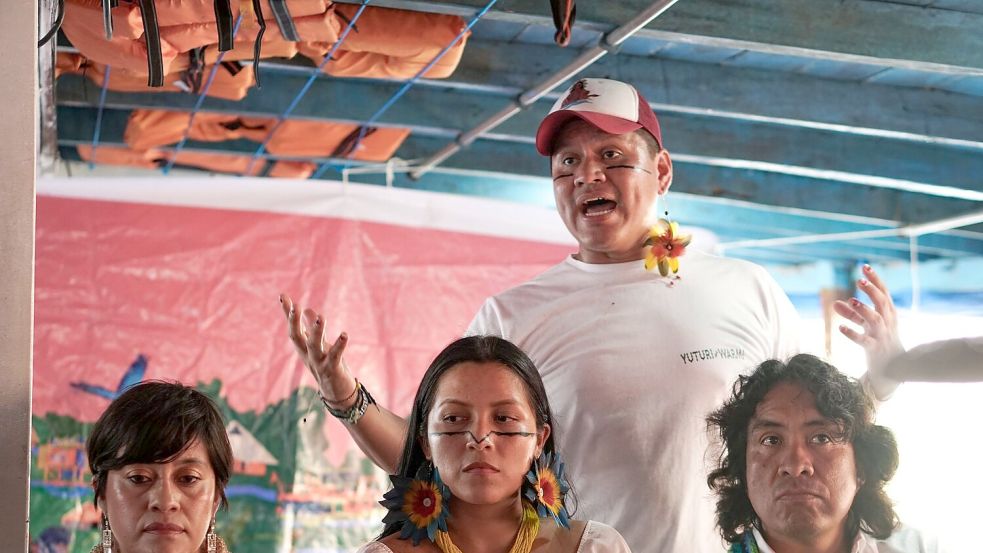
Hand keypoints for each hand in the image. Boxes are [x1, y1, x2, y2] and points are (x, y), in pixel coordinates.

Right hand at [280, 293, 357, 407]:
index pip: (293, 328)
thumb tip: (309, 310)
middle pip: (297, 337)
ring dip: (317, 332)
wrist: (337, 393)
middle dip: (294, 322)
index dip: (287, 313)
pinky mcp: (332, 369)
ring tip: (321, 317)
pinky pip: (335, 356)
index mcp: (304, 348)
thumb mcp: (320, 345)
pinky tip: (345, 334)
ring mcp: (319, 363)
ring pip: (314, 346)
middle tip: (295, 306)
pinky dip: (339, 345)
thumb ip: (313, 328)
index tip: (282, 296)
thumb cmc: (328, 366)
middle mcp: (307, 355)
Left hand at [832, 264, 904, 374]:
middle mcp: (887, 322)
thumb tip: (834, 303)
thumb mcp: (867, 326)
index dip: (875, 280)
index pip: (884, 293)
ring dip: (863, 310)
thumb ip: (851, 314)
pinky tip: (840, 328)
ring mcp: (881, 335)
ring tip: (851, 300)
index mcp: (888, 313)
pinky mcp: (874, 349)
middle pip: (882, 302)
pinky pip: (864, 341)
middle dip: (871, 291)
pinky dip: (852, 333)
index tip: (864, 267)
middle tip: (859, 280)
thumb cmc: (880, 342)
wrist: (893, 368)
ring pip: (875, 320)